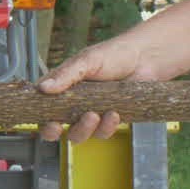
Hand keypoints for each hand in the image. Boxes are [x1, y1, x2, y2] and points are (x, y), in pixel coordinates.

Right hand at [35, 39, 160, 142]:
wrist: (147, 58)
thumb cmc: (115, 54)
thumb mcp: (87, 61)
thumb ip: (65, 75)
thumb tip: (43, 88)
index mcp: (63, 87)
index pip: (44, 109)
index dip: (43, 121)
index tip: (51, 124)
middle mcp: (74, 103)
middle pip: (59, 128)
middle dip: (63, 131)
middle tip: (67, 126)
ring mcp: (91, 112)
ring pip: (80, 134)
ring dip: (86, 128)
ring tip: (96, 115)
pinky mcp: (109, 120)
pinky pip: (102, 132)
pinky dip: (107, 127)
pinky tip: (114, 114)